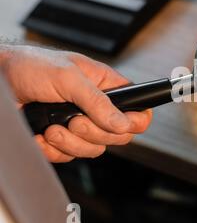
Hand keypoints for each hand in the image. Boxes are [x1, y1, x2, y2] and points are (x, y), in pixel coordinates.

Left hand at [0, 44, 151, 161]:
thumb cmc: (31, 66)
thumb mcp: (69, 78)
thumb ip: (98, 102)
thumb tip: (122, 123)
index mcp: (107, 87)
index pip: (138, 110)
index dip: (135, 121)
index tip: (120, 125)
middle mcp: (97, 108)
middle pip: (118, 136)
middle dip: (94, 133)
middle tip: (74, 121)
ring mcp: (80, 124)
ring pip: (94, 149)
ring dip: (70, 143)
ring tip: (52, 127)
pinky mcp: (62, 139)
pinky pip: (69, 156)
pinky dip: (53, 150)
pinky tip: (42, 135)